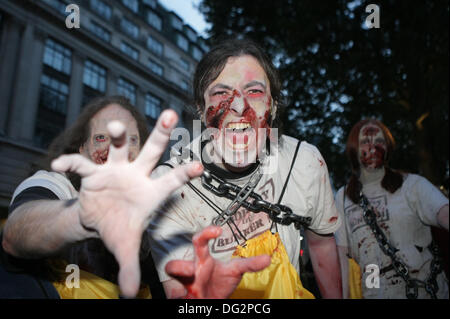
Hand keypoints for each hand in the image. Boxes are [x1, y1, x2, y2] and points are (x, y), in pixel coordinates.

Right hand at [51, 110, 202, 297]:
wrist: (98, 220)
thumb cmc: (119, 229)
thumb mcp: (125, 248)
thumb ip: (129, 269)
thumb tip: (131, 296)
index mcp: (150, 192)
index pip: (171, 180)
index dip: (184, 173)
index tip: (199, 166)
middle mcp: (137, 175)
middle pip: (152, 150)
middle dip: (161, 133)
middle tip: (172, 115)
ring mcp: (116, 170)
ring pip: (121, 146)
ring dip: (119, 134)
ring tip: (116, 127)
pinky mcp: (94, 172)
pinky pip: (82, 163)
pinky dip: (71, 162)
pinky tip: (59, 165)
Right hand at [165, 225, 270, 298]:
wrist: (211, 300)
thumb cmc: (220, 282)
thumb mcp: (235, 271)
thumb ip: (250, 264)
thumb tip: (267, 259)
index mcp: (203, 261)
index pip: (200, 241)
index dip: (206, 234)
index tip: (218, 230)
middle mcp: (190, 272)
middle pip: (173, 266)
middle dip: (178, 267)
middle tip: (192, 271)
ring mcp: (184, 286)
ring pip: (169, 287)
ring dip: (176, 288)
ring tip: (185, 291)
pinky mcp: (182, 298)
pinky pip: (173, 297)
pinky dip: (177, 297)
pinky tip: (184, 298)